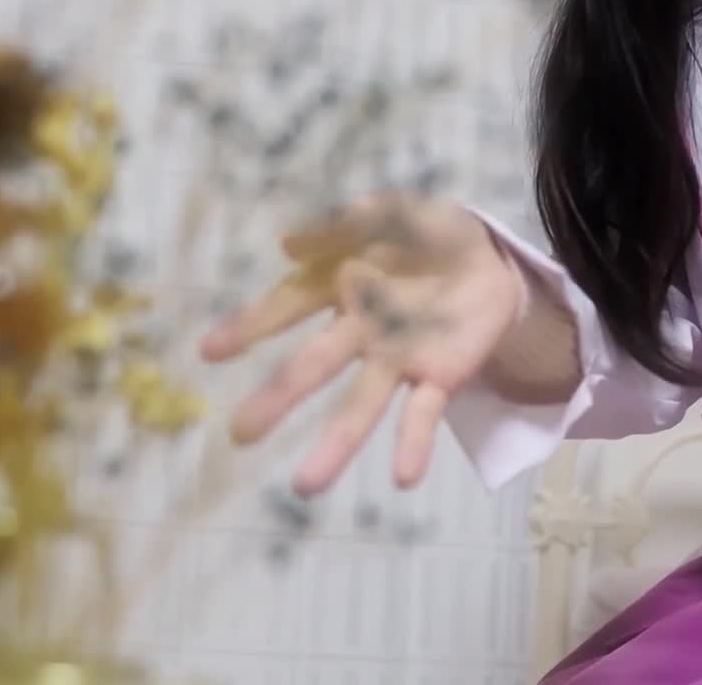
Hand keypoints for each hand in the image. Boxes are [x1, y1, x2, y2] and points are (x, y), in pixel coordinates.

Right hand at [200, 193, 523, 495]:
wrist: (492, 259)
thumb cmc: (430, 236)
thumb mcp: (392, 214)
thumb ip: (346, 225)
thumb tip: (289, 241)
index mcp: (340, 289)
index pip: (286, 307)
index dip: (249, 326)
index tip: (209, 351)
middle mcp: (361, 333)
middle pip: (312, 368)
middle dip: (277, 399)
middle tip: (240, 434)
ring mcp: (399, 360)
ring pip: (362, 405)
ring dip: (336, 444)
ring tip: (306, 487)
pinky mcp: (440, 376)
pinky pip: (423, 414)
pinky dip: (413, 444)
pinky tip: (404, 478)